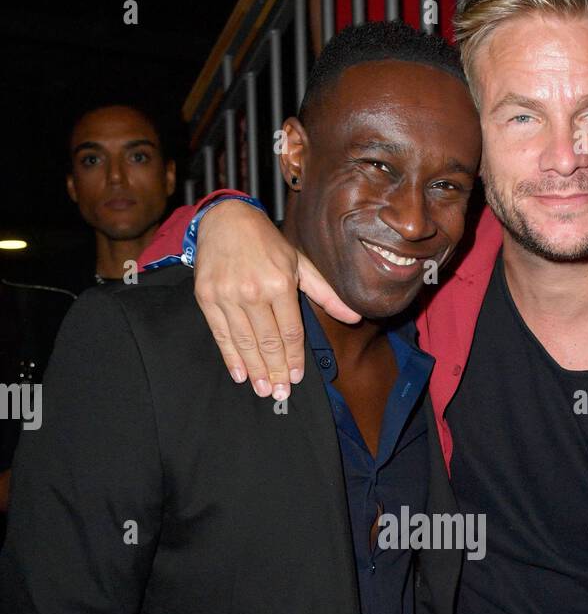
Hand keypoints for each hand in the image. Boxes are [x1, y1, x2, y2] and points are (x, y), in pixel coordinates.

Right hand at [194, 200, 359, 397]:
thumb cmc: (267, 243)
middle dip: (275, 371)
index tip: (296, 377)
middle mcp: (253, 292)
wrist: (226, 219)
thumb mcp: (300, 263)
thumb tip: (354, 317)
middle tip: (281, 394)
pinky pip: (221, 334)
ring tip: (263, 390)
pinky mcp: (207, 297)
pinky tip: (240, 374)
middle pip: (268, 342)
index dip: (293, 358)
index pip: (290, 332)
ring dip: (255, 370)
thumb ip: (326, 293)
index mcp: (280, 284)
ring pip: (245, 342)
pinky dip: (230, 357)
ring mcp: (228, 296)